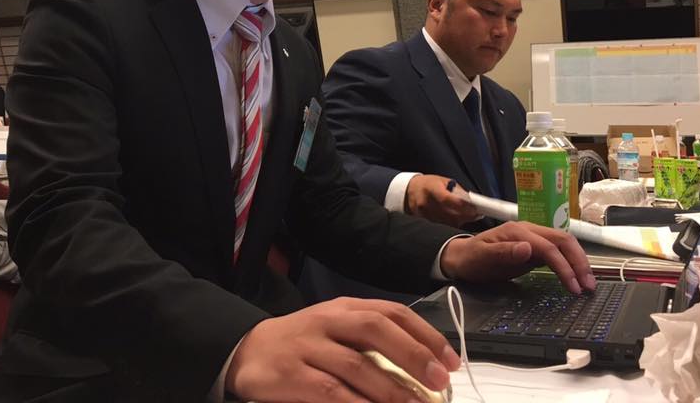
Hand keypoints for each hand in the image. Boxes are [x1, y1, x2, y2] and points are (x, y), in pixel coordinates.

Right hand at [226, 297, 458, 402]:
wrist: (248, 350)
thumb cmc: (303, 344)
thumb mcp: (337, 330)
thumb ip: (372, 341)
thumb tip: (425, 365)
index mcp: (344, 307)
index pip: (391, 312)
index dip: (424, 335)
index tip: (451, 361)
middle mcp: (327, 321)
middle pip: (375, 328)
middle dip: (413, 354)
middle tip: (440, 381)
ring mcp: (308, 347)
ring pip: (356, 364)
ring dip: (392, 389)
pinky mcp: (291, 375)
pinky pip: (330, 391)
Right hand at [405, 174, 481, 225]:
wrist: (410, 191)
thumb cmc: (429, 184)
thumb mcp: (443, 181)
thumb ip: (457, 191)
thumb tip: (471, 202)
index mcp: (431, 188)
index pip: (448, 200)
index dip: (462, 206)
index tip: (475, 208)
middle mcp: (426, 202)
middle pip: (450, 214)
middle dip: (466, 215)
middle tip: (477, 214)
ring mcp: (425, 214)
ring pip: (448, 222)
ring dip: (462, 220)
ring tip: (470, 216)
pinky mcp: (426, 221)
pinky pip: (444, 225)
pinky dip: (453, 223)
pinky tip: (459, 218)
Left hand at [439, 221, 595, 293]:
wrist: (460, 257)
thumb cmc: (471, 258)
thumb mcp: (482, 257)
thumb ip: (504, 252)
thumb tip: (529, 249)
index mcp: (518, 231)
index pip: (549, 247)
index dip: (564, 266)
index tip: (574, 287)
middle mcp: (529, 230)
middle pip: (563, 240)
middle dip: (579, 262)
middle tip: (589, 286)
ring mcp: (533, 238)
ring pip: (564, 244)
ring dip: (579, 262)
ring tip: (588, 283)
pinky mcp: (535, 248)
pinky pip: (558, 252)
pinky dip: (570, 263)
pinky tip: (576, 277)